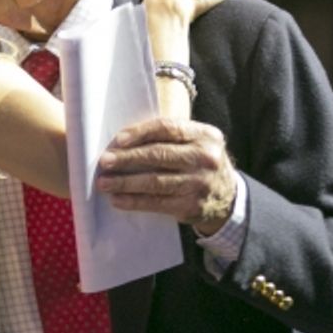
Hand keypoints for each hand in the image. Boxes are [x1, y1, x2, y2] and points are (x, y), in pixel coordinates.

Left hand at [96, 117, 236, 234]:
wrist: (229, 199)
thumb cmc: (199, 164)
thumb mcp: (196, 143)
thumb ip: (170, 136)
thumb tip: (122, 139)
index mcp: (205, 135)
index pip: (168, 127)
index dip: (140, 132)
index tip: (118, 139)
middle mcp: (205, 157)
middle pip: (159, 155)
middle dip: (127, 158)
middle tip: (105, 161)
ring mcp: (199, 183)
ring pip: (155, 181)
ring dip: (125, 182)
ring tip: (104, 182)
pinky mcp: (192, 205)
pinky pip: (157, 203)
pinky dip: (134, 201)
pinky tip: (118, 199)